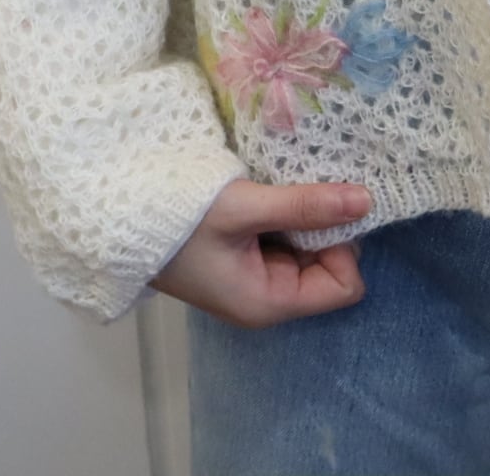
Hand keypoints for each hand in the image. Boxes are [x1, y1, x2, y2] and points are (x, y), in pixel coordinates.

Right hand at [147, 178, 371, 327]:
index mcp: (270, 301)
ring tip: (284, 188)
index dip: (343, 246)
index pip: (345, 285)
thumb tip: (366, 200)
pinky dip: (290, 215)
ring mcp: (258, 277)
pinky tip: (271, 194)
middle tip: (302, 192)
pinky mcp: (248, 257)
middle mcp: (269, 297)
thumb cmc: (180, 220)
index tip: (321, 210)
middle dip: (327, 227)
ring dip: (307, 217)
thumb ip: (305, 206)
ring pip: (312, 248)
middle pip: (333, 265)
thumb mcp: (245, 208)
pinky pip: (290, 238)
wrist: (122, 219)